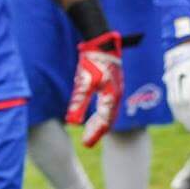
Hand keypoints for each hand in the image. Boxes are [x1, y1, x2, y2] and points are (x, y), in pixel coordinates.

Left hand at [66, 30, 123, 146]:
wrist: (103, 44)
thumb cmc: (92, 63)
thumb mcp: (84, 84)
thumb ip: (79, 104)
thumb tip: (73, 123)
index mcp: (111, 97)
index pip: (104, 121)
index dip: (94, 134)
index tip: (86, 144)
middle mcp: (116, 95)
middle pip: (108, 118)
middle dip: (97, 130)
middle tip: (87, 141)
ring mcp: (116, 89)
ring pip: (109, 111)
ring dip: (99, 121)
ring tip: (88, 129)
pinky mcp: (113, 84)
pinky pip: (108, 103)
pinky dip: (101, 112)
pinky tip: (92, 113)